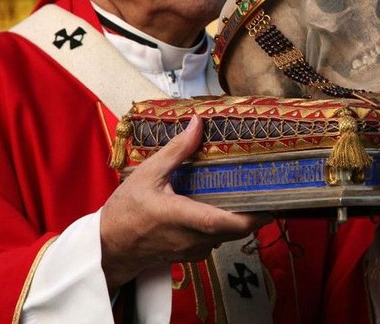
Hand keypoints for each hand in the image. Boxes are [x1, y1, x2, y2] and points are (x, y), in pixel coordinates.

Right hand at [100, 116, 270, 289]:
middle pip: (237, 230)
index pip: (227, 222)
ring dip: (240, 218)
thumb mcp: (148, 174)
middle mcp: (193, 239)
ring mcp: (193, 250)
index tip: (272, 200)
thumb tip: (198, 124)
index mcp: (183, 218)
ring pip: (229, 236)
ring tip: (247, 191)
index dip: (253, 214)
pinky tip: (222, 205)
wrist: (108, 246)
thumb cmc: (125, 211)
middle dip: (254, 211)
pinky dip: (225, 225)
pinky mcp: (191, 255)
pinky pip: (217, 240)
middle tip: (265, 186)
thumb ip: (176, 150)